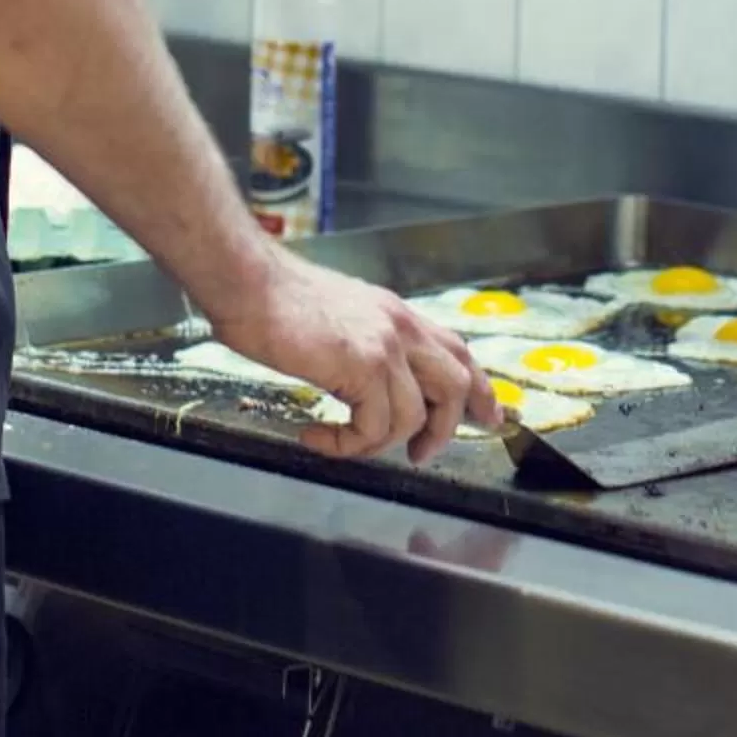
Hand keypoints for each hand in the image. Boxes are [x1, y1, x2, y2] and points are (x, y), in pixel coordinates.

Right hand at [206, 248, 500, 465]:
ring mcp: (385, 347)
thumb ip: (363, 341)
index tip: (487, 415)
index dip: (477, 386)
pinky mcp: (363, 368)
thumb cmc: (275, 298)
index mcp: (395, 314)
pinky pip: (374, 429)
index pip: (456, 350)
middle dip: (447, 428)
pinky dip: (347, 445)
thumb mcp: (338, 314)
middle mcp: (400, 327)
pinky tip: (317, 437)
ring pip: (415, 416)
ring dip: (382, 445)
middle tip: (422, 455)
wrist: (249, 282)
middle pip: (454, 383)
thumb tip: (364, 380)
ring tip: (347, 446)